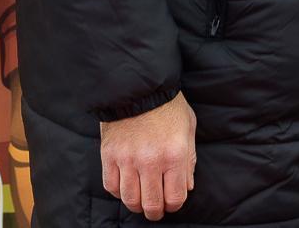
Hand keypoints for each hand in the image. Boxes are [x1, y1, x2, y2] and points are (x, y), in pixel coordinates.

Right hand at [101, 91, 195, 220]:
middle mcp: (151, 161)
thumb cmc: (167, 106)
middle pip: (151, 204)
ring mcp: (127, 159)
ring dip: (136, 204)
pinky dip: (118, 191)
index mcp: (174, 155)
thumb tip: (186, 187)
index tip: (172, 202)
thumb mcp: (188, 128)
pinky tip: (125, 185)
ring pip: (130, 199)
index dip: (174, 205)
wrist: (138, 86)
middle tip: (156, 208)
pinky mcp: (109, 155)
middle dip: (155, 212)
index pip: (175, 198)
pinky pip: (111, 186)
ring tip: (140, 199)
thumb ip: (189, 160)